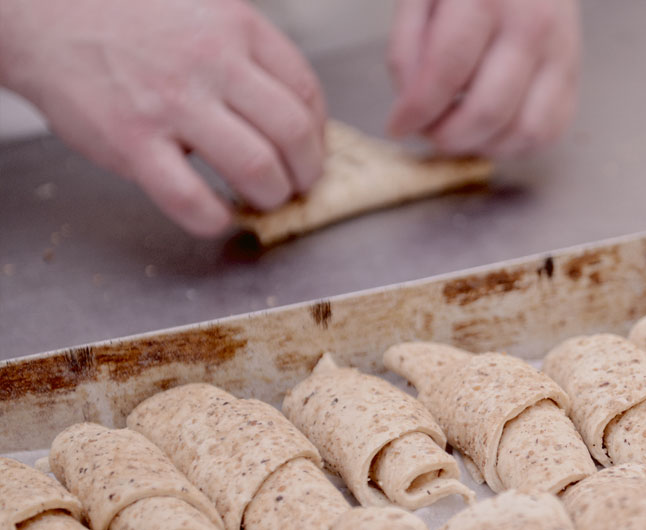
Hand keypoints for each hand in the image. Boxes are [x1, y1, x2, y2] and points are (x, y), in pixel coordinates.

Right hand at [0, 0, 325, 236]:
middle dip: (306, 171)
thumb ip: (246, 53)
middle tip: (298, 184)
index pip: (305, 90)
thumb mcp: (203, 11)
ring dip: (272, 196)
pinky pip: (190, 198)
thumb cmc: (128, 18)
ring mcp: (172, 104)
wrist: (44, 15)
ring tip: (264, 199)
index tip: (311, 149)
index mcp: (236, 28)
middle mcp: (211, 63)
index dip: (319, 131)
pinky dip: (215, 219)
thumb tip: (292, 109)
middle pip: (293, 132)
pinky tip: (218, 216)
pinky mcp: (132, 142)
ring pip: (256, 167)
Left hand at [387, 0, 580, 157]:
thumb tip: (410, 102)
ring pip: (523, 130)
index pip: (447, 72)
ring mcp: (560, 51)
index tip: (398, 126)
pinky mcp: (574, 71)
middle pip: (487, 110)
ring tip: (459, 133)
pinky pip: (550, 130)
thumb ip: (408, 44)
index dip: (418, 110)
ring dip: (483, 146)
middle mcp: (531, 26)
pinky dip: (517, 145)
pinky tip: (492, 132)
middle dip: (447, 136)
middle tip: (428, 132)